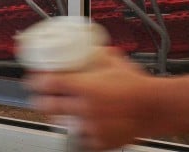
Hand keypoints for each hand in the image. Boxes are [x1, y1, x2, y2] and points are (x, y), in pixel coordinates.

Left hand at [25, 47, 156, 150]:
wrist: (154, 107)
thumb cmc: (137, 85)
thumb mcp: (113, 61)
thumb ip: (96, 54)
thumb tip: (86, 48)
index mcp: (84, 87)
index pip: (46, 84)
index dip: (35, 80)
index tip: (34, 77)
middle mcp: (83, 108)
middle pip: (46, 106)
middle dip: (40, 99)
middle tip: (40, 93)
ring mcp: (88, 127)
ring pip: (61, 123)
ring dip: (58, 115)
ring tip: (63, 107)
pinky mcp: (96, 140)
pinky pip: (79, 135)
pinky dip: (78, 128)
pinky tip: (83, 120)